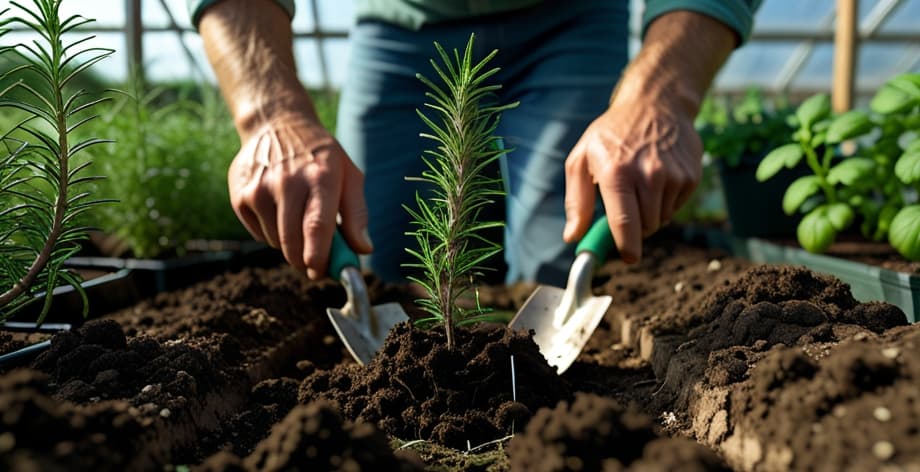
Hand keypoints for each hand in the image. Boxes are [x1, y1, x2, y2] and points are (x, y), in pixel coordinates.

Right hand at [228, 118, 371, 278]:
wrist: (276, 124)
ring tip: (297, 221)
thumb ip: (357, 214)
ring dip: (290, 245)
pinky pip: (259, 234)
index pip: (317, 225)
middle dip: (305, 261)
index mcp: (320, 176)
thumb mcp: (349, 175)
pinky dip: (272, 234)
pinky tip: (278, 211)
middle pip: (293, 241)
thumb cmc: (321, 156)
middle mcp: (287, 182)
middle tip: (314, 265)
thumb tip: (364, 249)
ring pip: (276, 241)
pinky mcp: (240, 195)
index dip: (319, 256)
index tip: (321, 273)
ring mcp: (259, 189)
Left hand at [563, 97, 701, 263]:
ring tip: (640, 186)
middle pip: (645, 227)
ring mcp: (674, 175)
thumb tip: (573, 236)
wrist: (656, 104)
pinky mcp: (692, 176)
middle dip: (634, 228)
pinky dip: (665, 202)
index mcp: (616, 171)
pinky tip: (658, 178)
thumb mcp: (581, 159)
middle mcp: (648, 174)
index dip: (626, 246)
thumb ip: (576, 201)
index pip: (624, 221)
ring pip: (661, 219)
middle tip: (625, 209)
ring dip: (649, 214)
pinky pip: (676, 207)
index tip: (626, 258)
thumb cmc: (611, 134)